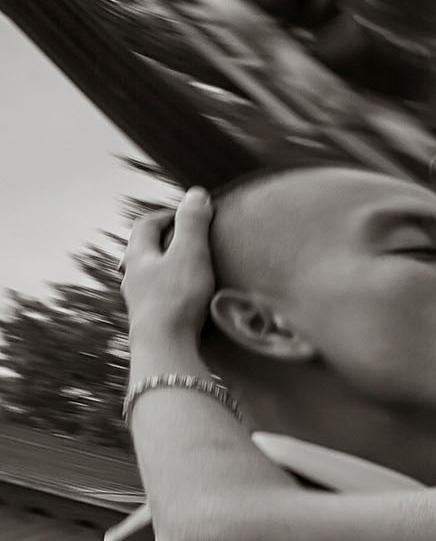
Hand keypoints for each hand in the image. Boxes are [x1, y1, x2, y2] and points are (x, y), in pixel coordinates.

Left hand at [122, 187, 216, 341]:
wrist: (164, 347)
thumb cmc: (177, 298)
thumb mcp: (191, 253)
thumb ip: (194, 223)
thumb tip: (196, 193)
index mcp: (138, 255)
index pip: (146, 224)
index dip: (166, 215)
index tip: (188, 215)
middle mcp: (133, 276)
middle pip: (143, 250)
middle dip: (163, 241)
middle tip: (186, 241)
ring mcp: (139, 301)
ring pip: (148, 276)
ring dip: (165, 269)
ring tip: (186, 271)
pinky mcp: (150, 322)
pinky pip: (157, 299)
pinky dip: (170, 292)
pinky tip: (183, 301)